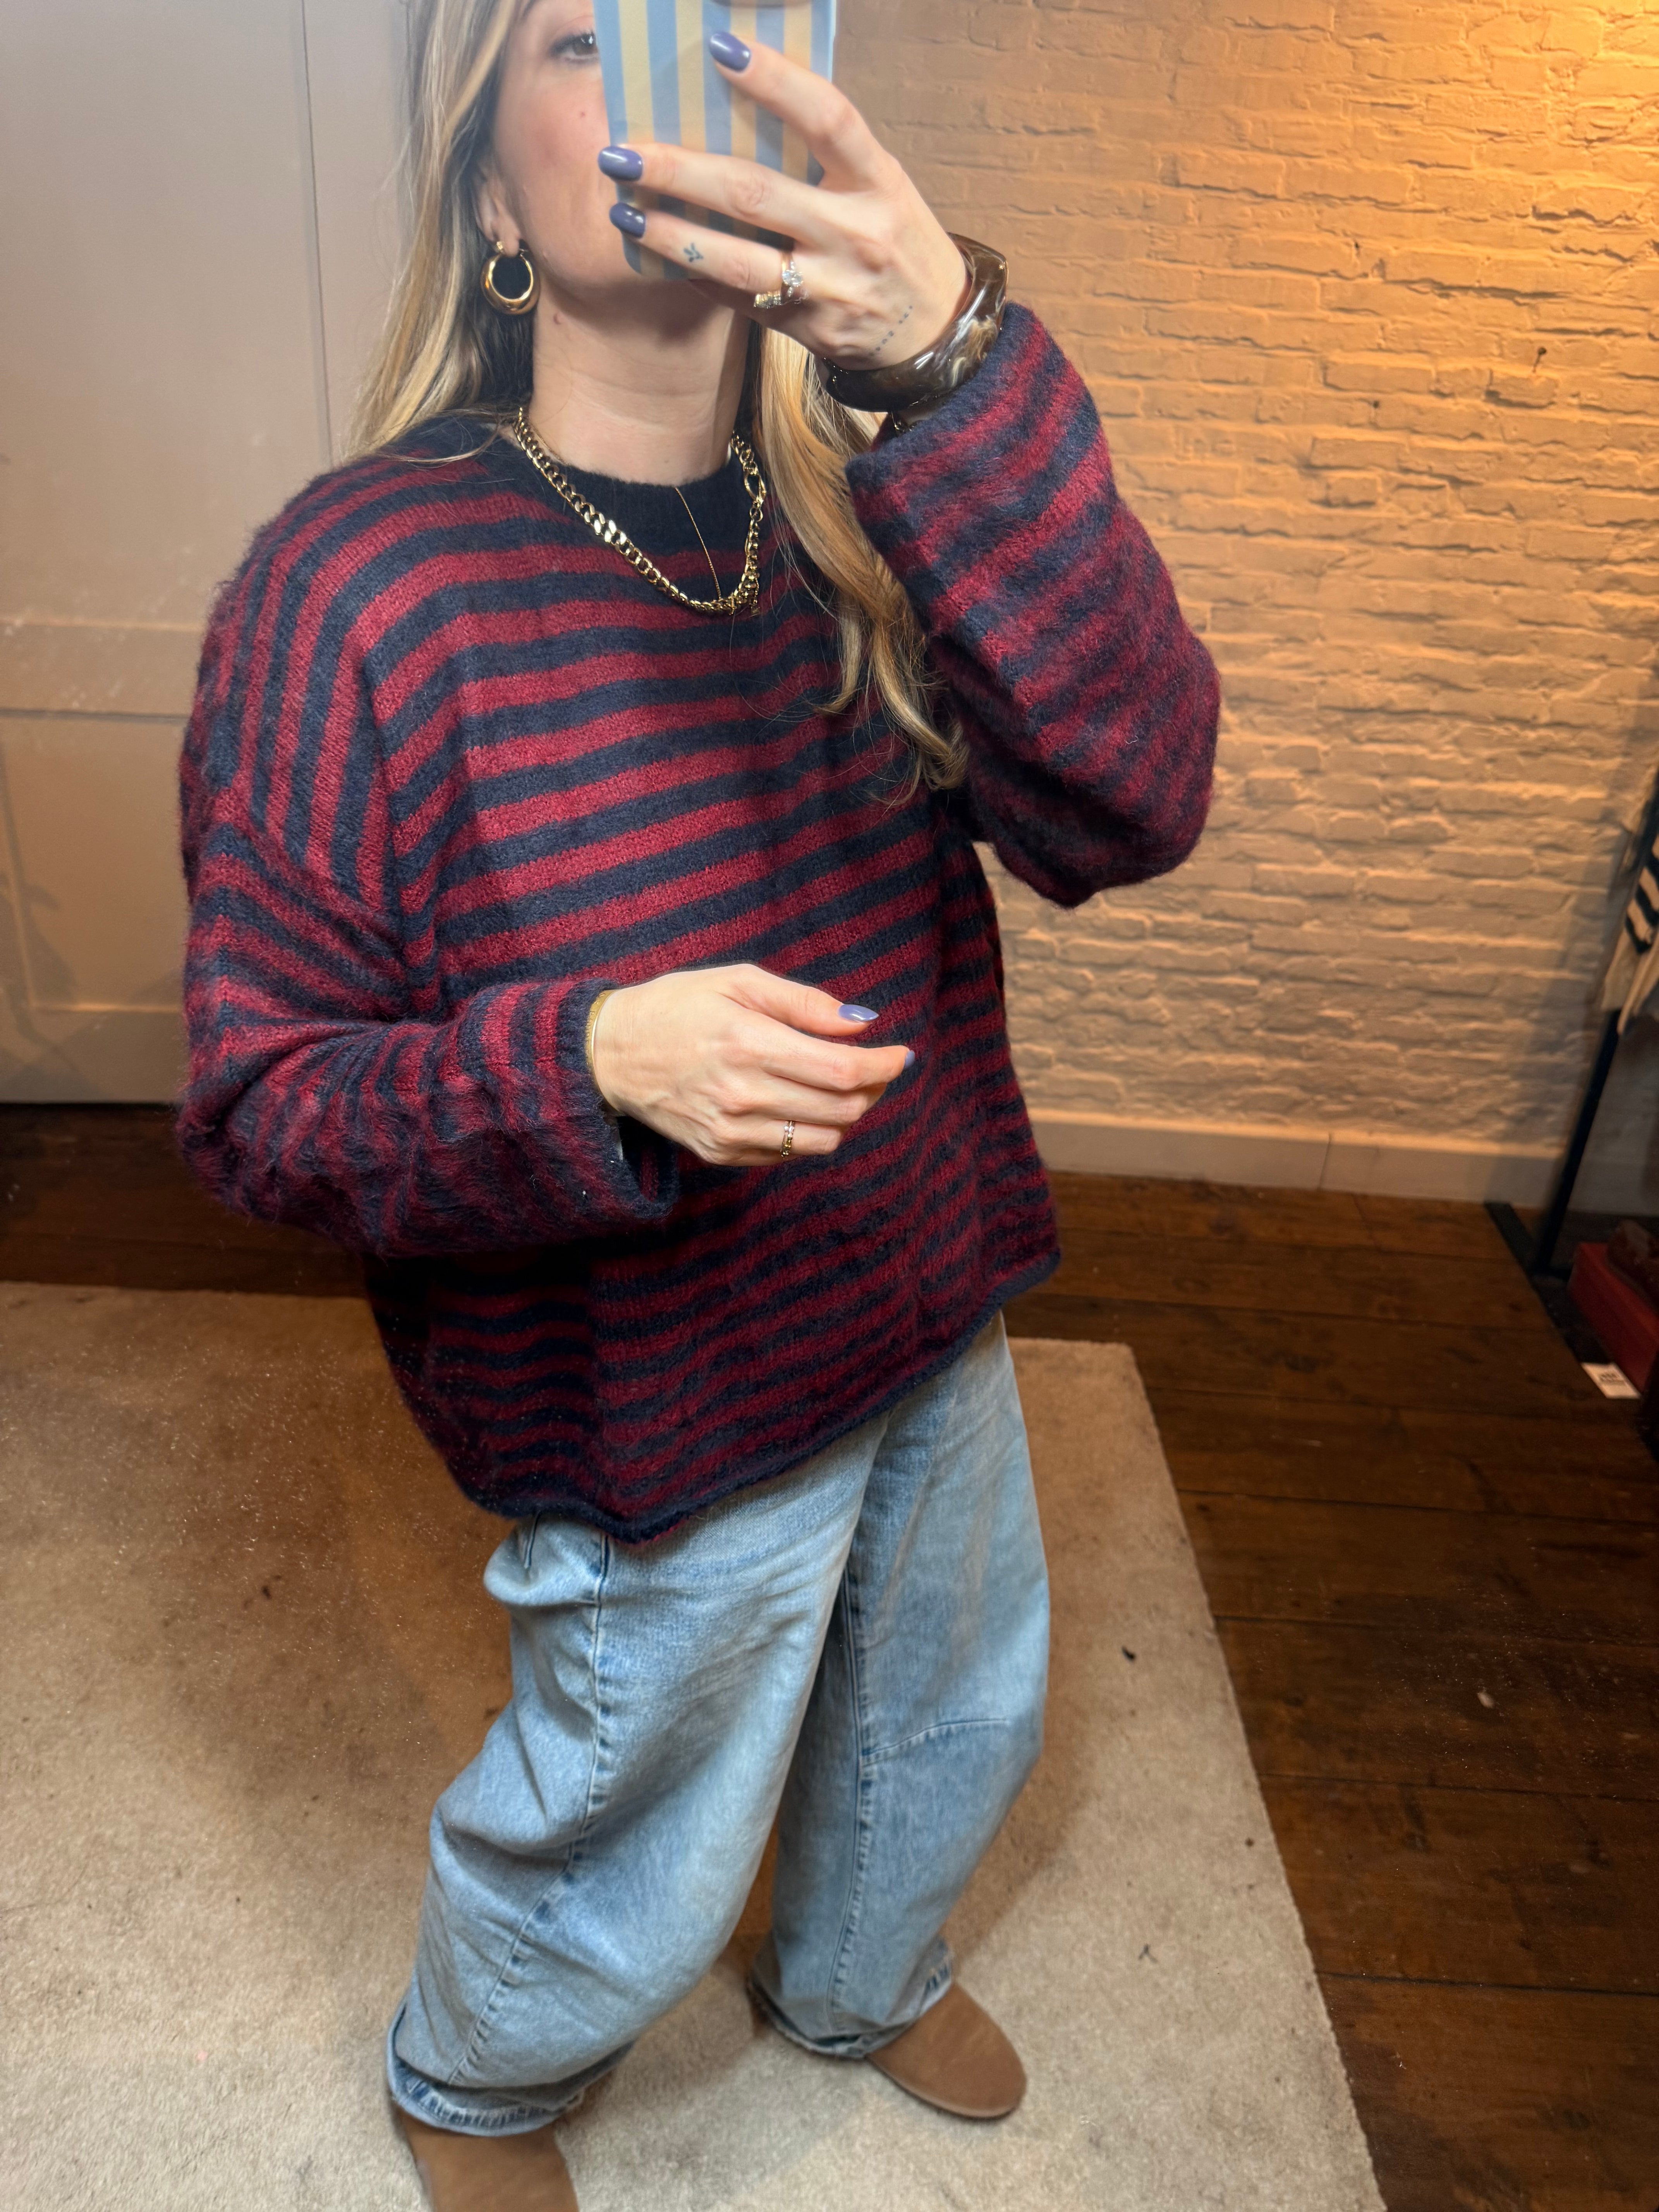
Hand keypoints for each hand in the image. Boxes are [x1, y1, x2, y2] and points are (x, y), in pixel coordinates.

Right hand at [589, 964, 912, 1166]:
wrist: (609, 1053)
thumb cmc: (677, 1007)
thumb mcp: (738, 982)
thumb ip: (804, 1003)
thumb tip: (861, 1022)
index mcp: (748, 1044)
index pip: (842, 1069)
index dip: (883, 1065)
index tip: (900, 1054)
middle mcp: (741, 1095)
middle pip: (841, 1109)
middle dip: (872, 1088)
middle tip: (874, 1066)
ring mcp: (730, 1131)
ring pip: (823, 1139)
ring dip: (846, 1114)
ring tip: (838, 1086)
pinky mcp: (721, 1153)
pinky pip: (790, 1153)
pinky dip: (810, 1130)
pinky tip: (798, 1102)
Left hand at [599, 37, 967, 367]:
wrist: (935, 333)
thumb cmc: (897, 242)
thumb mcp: (881, 185)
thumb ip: (824, 154)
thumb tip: (743, 106)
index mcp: (879, 181)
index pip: (827, 118)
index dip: (774, 80)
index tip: (719, 47)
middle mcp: (855, 234)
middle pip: (756, 194)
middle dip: (682, 172)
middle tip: (622, 154)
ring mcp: (830, 287)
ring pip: (737, 259)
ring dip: (673, 235)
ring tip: (623, 212)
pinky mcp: (807, 329)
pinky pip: (739, 299)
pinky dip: (696, 275)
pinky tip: (658, 254)